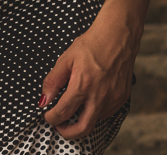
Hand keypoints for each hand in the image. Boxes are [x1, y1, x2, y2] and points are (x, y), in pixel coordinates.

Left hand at [40, 10, 136, 139]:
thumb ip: (53, 81)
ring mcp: (113, 98)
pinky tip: (90, 99)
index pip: (62, 113)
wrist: (118, 35)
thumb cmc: (92, 44)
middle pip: (82, 129)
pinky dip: (95, 112)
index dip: (51, 117)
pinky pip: (106, 113)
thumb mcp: (66, 58)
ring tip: (75, 106)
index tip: (48, 114)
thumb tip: (44, 99)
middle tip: (60, 125)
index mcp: (83, 85)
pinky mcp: (122, 97)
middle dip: (67, 132)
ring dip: (82, 119)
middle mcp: (99, 96)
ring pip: (95, 121)